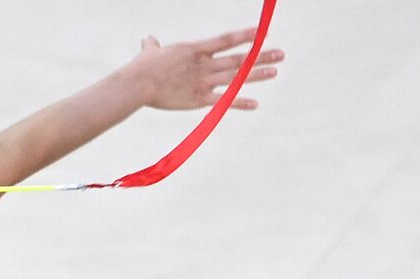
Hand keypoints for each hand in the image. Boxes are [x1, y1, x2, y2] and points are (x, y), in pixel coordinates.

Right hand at [127, 27, 282, 111]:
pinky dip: (240, 102)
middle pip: (238, 59)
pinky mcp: (198, 99)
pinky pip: (224, 101)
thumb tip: (148, 40)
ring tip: (275, 71)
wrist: (138, 84)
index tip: (263, 32)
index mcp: (195, 49)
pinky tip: (255, 103)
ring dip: (257, 74)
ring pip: (236, 77)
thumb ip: (153, 46)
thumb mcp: (150, 52)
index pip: (227, 40)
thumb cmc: (142, 67)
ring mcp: (203, 82)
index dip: (246, 36)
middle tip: (280, 54)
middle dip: (261, 56)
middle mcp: (205, 64)